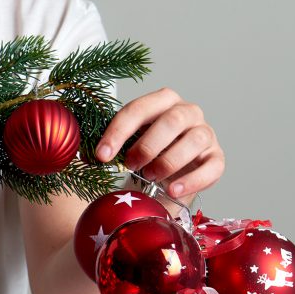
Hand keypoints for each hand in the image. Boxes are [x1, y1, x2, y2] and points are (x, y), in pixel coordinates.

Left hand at [94, 88, 224, 198]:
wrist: (163, 179)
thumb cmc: (140, 157)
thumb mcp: (123, 145)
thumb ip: (106, 144)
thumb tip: (78, 151)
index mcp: (161, 102)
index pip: (138, 109)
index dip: (118, 132)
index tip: (101, 157)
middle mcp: (188, 112)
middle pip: (172, 120)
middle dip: (147, 145)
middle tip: (130, 166)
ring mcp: (205, 135)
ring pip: (194, 141)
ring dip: (168, 161)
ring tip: (149, 178)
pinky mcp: (216, 159)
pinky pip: (212, 167)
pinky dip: (192, 180)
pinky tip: (172, 191)